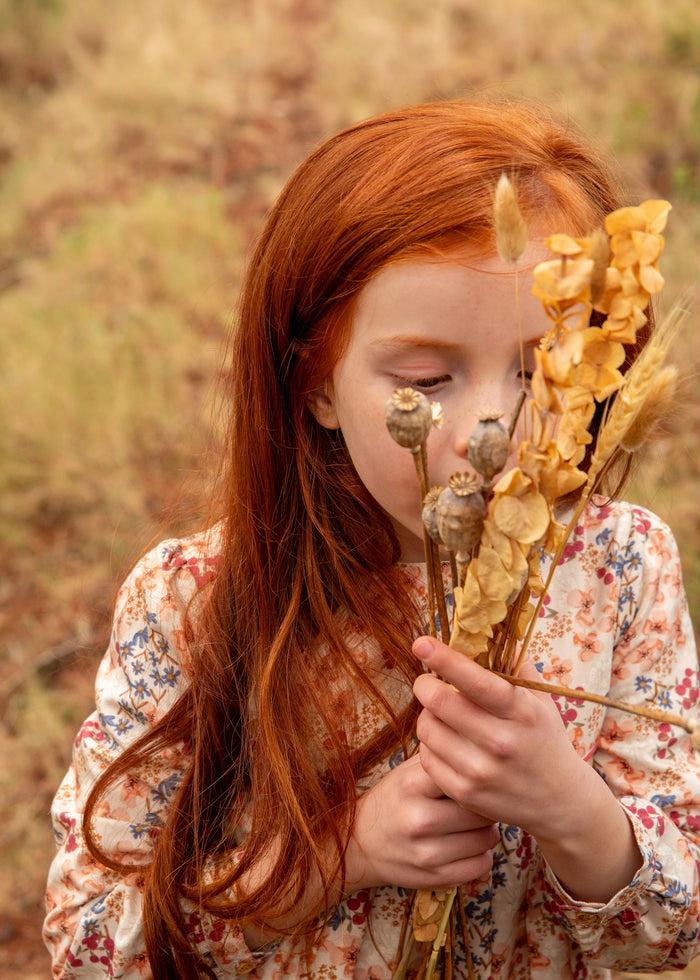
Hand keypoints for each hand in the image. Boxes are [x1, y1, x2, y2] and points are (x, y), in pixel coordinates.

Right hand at [347, 752, 499, 890]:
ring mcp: (427, 852)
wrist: (357, 844)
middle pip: (480, 809)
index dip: (477, 774)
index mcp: (412, 785)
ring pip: (487, 838)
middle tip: (480, 802)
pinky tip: (469, 846)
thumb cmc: (392, 801)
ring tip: (474, 824)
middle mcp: (419, 819)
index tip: (479, 776)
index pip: (464, 773)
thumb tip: (478, 748)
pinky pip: (482, 865)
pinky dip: (482, 855)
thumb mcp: (406, 773)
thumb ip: (439, 760)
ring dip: (487, 831)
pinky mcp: (435, 878)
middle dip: (486, 805)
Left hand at [411, 636, 591, 843]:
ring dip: (427, 714)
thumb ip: (512, 668)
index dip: (444, 659)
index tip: (421, 643)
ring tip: (441, 714)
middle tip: (427, 682)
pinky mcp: (465, 792)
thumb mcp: (539, 701)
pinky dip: (429, 743)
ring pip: (427, 729)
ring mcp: (482, 771)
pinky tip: (445, 741)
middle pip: (439, 702)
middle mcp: (501, 742)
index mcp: (521, 712)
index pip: (475, 681)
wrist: (561, 800)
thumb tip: (480, 633)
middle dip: (425, 684)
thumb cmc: (543, 738)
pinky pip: (426, 757)